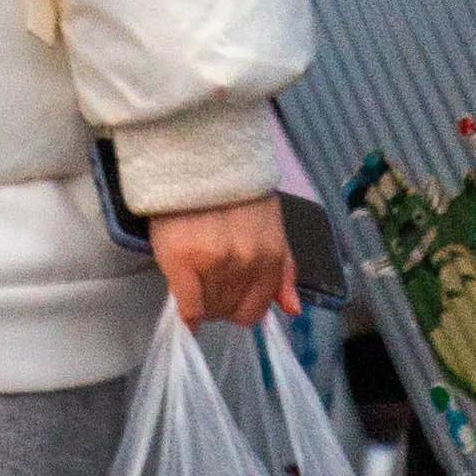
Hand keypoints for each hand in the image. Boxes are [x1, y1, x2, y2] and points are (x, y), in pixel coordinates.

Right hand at [149, 193, 297, 327]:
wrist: (199, 162)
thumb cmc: (235, 192)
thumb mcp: (271, 226)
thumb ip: (283, 270)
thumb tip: (292, 309)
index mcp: (270, 257)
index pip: (254, 312)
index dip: (238, 307)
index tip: (228, 295)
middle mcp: (247, 264)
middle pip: (228, 311)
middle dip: (218, 301)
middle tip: (208, 278)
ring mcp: (215, 264)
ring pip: (208, 309)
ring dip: (201, 299)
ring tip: (196, 275)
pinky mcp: (183, 261)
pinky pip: (188, 308)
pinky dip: (187, 313)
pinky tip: (183, 303)